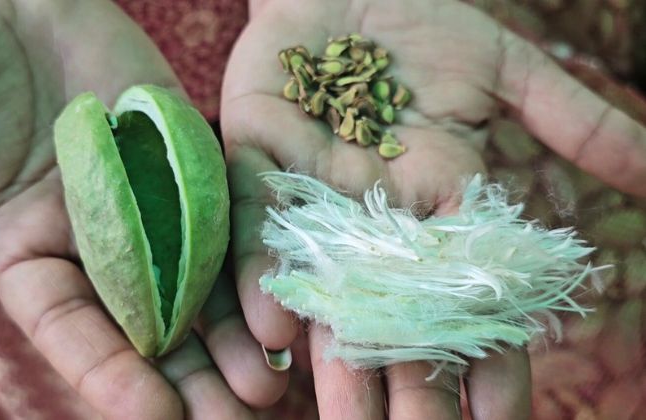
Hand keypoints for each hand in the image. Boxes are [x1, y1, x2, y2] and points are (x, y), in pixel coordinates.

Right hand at [0, 0, 285, 417]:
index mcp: (26, 253)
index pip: (73, 330)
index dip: (110, 374)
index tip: (154, 415)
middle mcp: (96, 240)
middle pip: (149, 322)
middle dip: (190, 376)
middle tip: (237, 419)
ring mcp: (149, 201)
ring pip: (199, 280)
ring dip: (235, 333)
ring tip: (270, 382)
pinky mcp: (187, 162)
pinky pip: (226, 212)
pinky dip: (253, 255)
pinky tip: (283, 298)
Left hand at [221, 0, 645, 417]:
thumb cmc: (420, 25)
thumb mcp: (506, 69)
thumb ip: (571, 121)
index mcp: (433, 203)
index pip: (462, 297)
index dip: (483, 359)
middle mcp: (370, 217)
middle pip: (391, 315)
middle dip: (406, 383)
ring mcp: (311, 195)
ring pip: (321, 291)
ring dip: (334, 358)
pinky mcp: (257, 160)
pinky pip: (259, 229)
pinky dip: (266, 276)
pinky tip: (276, 334)